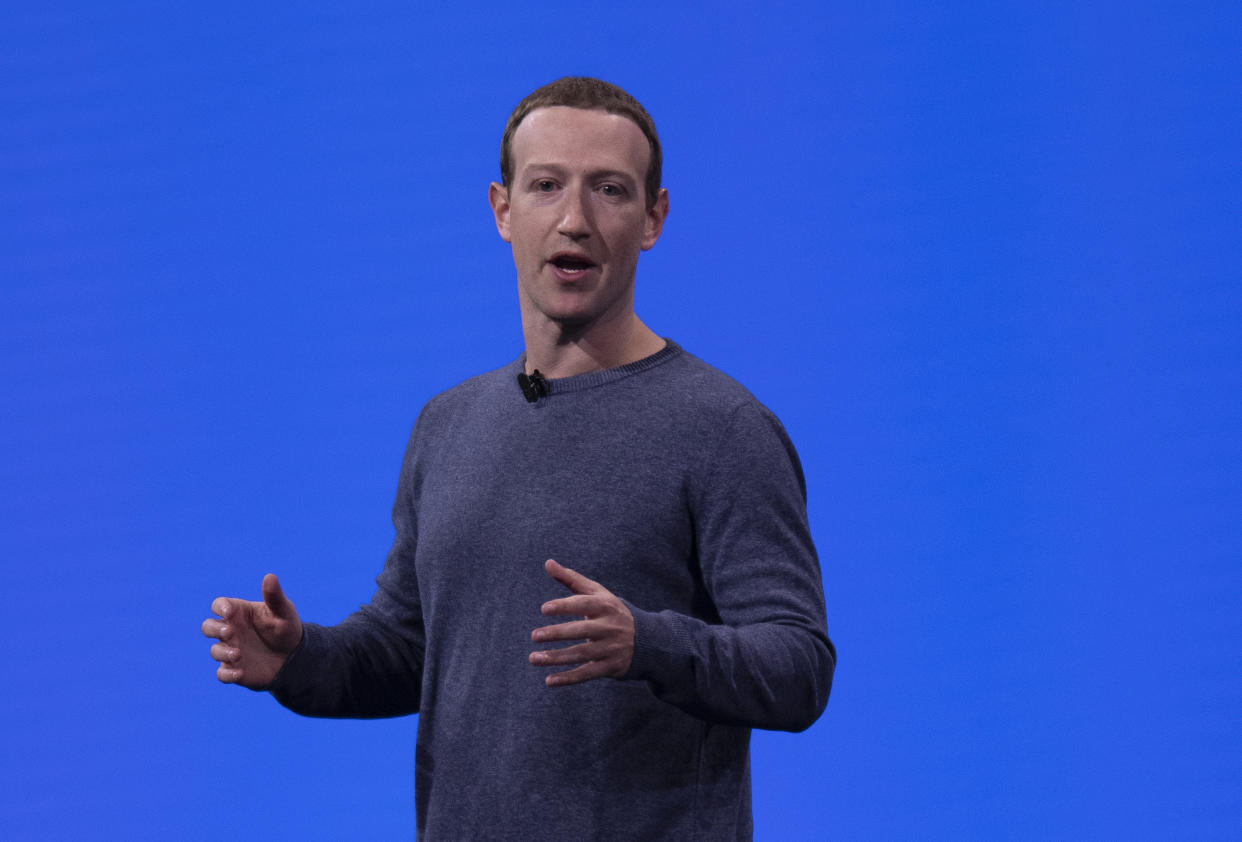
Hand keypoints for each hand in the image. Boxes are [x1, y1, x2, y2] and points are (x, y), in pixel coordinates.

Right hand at [201, 573, 302, 689]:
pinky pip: (222, 673)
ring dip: (223, 652)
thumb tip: (270, 576)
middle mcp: (231, 630)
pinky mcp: (235, 669)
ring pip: (215, 651)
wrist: (295, 656)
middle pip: (208, 627)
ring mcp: (231, 650)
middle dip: (214, 629)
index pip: (219, 605)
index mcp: (239, 612)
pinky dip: (227, 674)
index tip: (230, 613)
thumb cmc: (286, 627)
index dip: (220, 608)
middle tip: (231, 633)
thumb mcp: (284, 611)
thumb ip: (274, 596)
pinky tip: (239, 673)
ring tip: (239, 654)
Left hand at [529, 559, 633, 686]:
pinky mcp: (610, 667)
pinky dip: (568, 679)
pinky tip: (549, 680)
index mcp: (605, 605)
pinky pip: (587, 674)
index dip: (564, 606)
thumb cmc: (612, 612)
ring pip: (581, 654)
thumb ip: (572, 579)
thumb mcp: (598, 593)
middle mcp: (609, 627)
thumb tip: (547, 562)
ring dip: (556, 658)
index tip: (544, 609)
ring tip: (534, 658)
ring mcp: (610, 648)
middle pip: (580, 631)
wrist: (647, 640)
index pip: (583, 604)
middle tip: (535, 635)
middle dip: (557, 634)